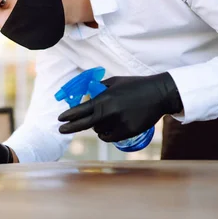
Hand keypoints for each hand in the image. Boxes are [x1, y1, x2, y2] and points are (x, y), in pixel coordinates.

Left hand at [58, 72, 182, 141]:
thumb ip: (98, 90)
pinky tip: (109, 127)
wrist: (158, 94)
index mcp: (104, 99)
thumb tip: (86, 97)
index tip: (59, 119)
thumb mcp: (114, 82)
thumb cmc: (134, 86)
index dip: (68, 116)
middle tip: (61, 129)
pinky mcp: (127, 132)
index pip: (81, 110)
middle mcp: (109, 113)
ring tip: (108, 116)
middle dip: (70, 127)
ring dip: (97, 126)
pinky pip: (109, 137)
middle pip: (84, 125)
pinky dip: (106, 134)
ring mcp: (118, 124)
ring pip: (98, 130)